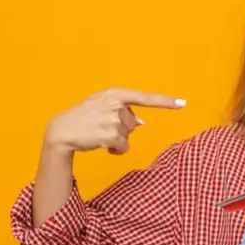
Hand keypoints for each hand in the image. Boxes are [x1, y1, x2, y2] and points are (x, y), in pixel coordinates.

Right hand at [44, 88, 184, 154]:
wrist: (61, 130)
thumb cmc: (82, 117)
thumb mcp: (101, 105)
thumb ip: (122, 109)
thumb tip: (141, 123)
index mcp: (115, 94)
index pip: (145, 98)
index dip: (166, 101)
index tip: (183, 103)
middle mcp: (116, 104)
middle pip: (134, 123)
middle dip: (121, 128)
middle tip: (101, 127)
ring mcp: (114, 119)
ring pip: (128, 135)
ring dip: (117, 140)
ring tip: (98, 134)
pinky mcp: (111, 135)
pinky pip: (124, 147)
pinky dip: (116, 150)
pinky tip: (102, 145)